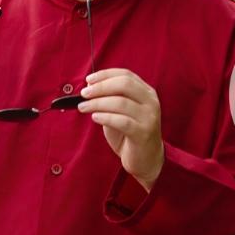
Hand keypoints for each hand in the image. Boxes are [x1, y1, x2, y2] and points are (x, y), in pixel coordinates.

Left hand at [78, 68, 165, 189]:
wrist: (146, 160)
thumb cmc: (129, 134)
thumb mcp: (120, 113)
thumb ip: (109, 100)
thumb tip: (88, 89)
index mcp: (146, 92)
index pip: (126, 75)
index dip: (105, 75)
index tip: (88, 80)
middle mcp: (151, 102)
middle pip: (124, 84)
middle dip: (100, 87)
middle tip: (84, 94)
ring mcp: (149, 117)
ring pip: (121, 102)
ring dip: (98, 103)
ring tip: (83, 107)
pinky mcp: (144, 133)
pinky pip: (122, 121)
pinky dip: (106, 117)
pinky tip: (95, 117)